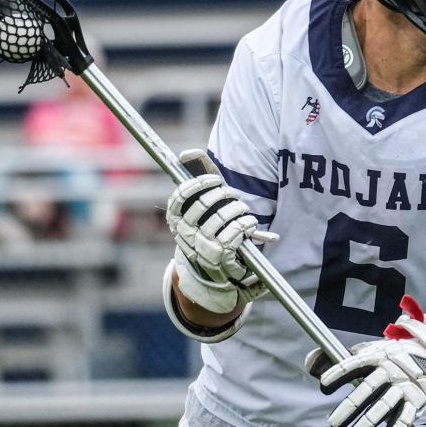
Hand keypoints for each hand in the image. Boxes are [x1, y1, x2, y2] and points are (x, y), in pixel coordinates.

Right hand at [166, 155, 276, 313]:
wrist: (217, 274)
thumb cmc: (211, 230)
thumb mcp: (205, 206)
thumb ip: (199, 177)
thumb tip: (187, 153)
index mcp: (175, 219)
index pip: (180, 196)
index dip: (199, 184)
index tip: (215, 179)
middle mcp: (184, 234)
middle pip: (205, 204)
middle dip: (225, 195)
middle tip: (234, 196)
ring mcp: (201, 247)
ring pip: (223, 217)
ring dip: (239, 210)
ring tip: (243, 212)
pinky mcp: (220, 258)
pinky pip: (236, 233)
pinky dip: (247, 225)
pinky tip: (249, 225)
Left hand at [308, 297, 425, 426]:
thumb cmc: (394, 357)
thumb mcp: (369, 351)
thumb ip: (338, 358)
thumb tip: (309, 363)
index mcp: (377, 355)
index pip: (354, 363)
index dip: (338, 373)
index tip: (324, 385)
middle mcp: (391, 370)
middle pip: (368, 389)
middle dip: (349, 408)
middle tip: (333, 424)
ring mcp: (405, 386)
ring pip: (384, 407)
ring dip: (368, 424)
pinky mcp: (418, 400)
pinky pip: (406, 418)